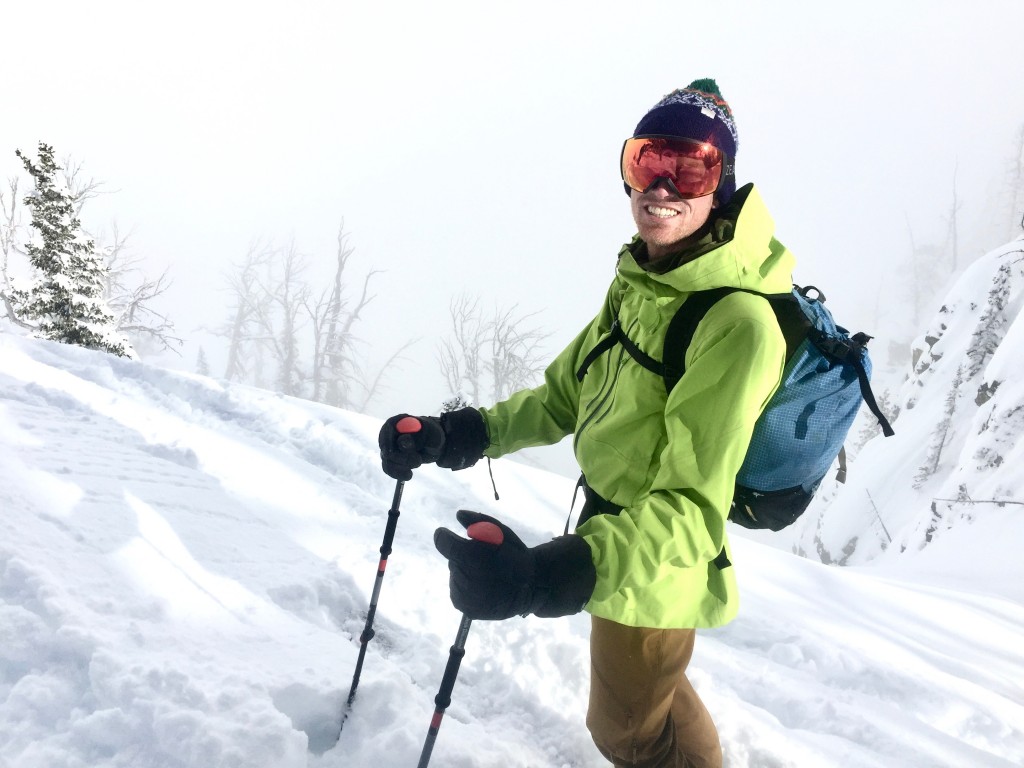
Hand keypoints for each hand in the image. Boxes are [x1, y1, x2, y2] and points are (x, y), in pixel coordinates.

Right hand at [378, 408, 488, 480]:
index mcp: (400, 422)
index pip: (386, 431)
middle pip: (386, 448)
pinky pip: (391, 467)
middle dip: (399, 458)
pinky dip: (397, 473)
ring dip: (398, 468)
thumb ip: (419, 436)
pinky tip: (408, 476)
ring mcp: (395, 446)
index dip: (388, 443)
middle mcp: (394, 433)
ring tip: (413, 472)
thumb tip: (405, 441)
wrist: (449, 443)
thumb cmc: (442, 434)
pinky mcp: (399, 458)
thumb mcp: (432, 434)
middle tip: (416, 464)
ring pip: (388, 460)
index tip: (395, 453)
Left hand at [433, 510, 595, 619]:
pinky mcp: (466, 609)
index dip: (445, 537)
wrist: (532, 588)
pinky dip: (466, 586)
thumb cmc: (517, 557)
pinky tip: (483, 586)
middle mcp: (465, 580)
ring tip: (487, 574)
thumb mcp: (502, 532)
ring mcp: (465, 598)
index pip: (444, 543)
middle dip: (464, 556)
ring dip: (466, 571)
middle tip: (482, 559)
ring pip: (456, 575)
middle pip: (453, 560)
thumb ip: (478, 521)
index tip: (448, 535)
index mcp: (473, 558)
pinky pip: (458, 591)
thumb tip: (459, 515)